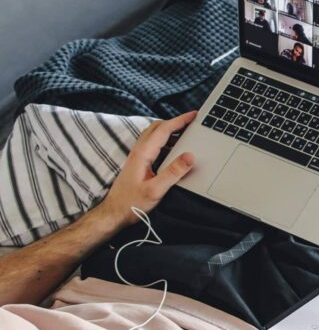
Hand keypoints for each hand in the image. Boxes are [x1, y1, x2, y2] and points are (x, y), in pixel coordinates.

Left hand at [96, 111, 196, 228]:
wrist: (114, 213)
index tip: (193, 115)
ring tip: (185, 132)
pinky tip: (173, 148)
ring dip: (169, 130)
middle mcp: (138, 152)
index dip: (179, 121)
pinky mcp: (138, 163)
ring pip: (153, 135)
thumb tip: (190, 156)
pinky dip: (164, 140)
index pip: (163, 130)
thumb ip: (173, 172)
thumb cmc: (132, 203)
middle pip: (157, 128)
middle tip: (191, 122)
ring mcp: (137, 157)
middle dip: (175, 122)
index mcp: (143, 154)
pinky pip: (152, 144)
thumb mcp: (156, 190)